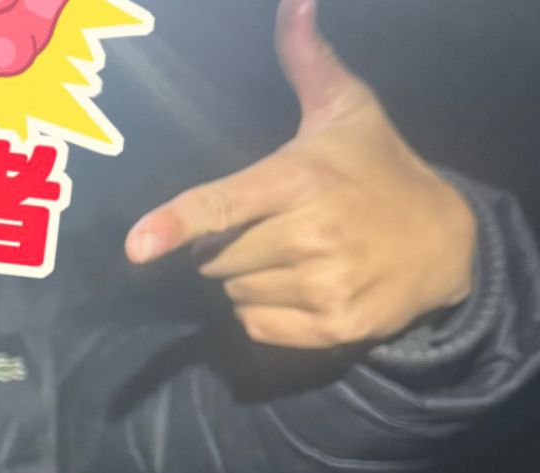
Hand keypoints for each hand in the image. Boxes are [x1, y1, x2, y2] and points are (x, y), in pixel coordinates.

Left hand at [125, 0, 476, 349]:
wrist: (447, 242)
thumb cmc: (380, 171)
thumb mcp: (348, 112)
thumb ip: (308, 63)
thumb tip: (295, 4)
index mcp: (300, 180)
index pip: (222, 206)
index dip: (176, 225)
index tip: (137, 247)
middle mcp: (309, 234)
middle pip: (214, 260)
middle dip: (230, 248)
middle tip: (278, 228)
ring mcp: (323, 283)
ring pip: (234, 296)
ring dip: (249, 282)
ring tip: (298, 259)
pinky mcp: (332, 326)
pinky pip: (257, 329)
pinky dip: (267, 316)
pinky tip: (304, 289)